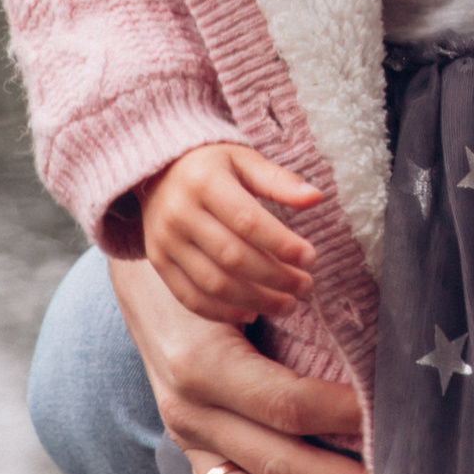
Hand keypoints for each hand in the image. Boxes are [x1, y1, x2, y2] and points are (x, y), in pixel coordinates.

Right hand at [110, 253, 371, 473]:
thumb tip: (381, 330)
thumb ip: (304, 303)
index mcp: (204, 364)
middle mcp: (190, 410)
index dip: (346, 417)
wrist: (145, 267)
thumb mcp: (251, 272)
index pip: (289, 405)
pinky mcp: (190, 455)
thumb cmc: (215, 261)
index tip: (397, 422)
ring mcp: (187, 440)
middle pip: (277, 463)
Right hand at [137, 141, 320, 323]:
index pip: (248, 221)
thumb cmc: (212, 165)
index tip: (311, 258)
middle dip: (276, 278)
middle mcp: (179, 214)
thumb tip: (315, 198)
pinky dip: (223, 312)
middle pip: (233, 257)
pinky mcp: (158, 262)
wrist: (157, 171)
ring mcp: (165, 241)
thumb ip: (278, 181)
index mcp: (204, 183)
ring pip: (214, 283)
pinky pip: (190, 297)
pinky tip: (253, 312)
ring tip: (288, 304)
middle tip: (306, 287)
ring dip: (256, 300)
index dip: (282, 244)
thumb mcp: (244, 160)